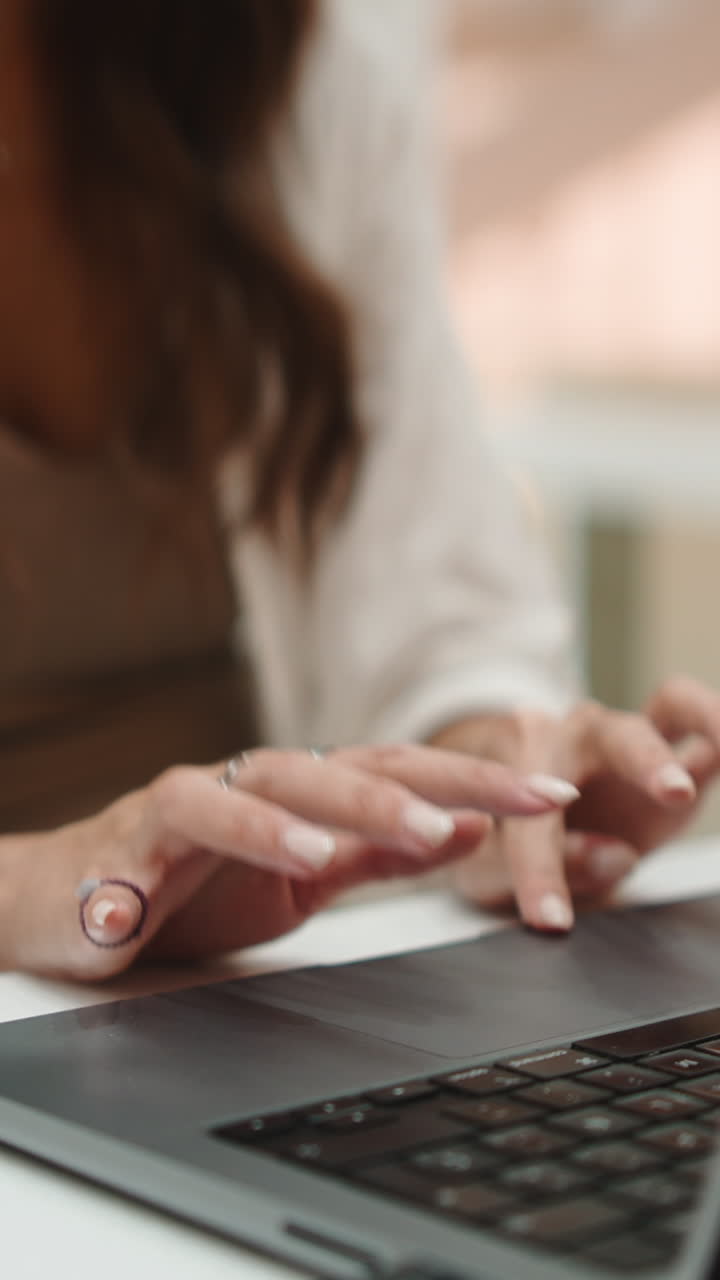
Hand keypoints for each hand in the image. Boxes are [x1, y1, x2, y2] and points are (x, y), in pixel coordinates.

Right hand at [4, 744, 577, 979]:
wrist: (61, 905)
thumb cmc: (182, 890)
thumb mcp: (299, 880)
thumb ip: (369, 853)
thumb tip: (457, 830)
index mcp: (302, 794)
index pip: (399, 775)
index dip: (476, 783)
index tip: (552, 797)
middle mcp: (256, 780)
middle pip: (353, 764)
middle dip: (440, 785)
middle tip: (520, 801)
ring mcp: (198, 798)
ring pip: (276, 782)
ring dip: (344, 806)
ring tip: (409, 833)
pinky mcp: (141, 832)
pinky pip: (197, 821)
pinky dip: (244, 836)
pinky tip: (288, 856)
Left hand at [431, 676, 719, 931]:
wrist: (527, 810)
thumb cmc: (501, 834)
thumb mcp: (494, 867)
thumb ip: (544, 862)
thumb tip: (611, 854)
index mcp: (520, 755)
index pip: (531, 814)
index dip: (540, 869)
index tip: (552, 920)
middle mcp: (580, 730)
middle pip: (611, 734)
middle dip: (645, 762)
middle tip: (675, 793)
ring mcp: (632, 736)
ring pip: (673, 707)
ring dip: (710, 723)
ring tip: (715, 772)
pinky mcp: (680, 757)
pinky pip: (709, 728)